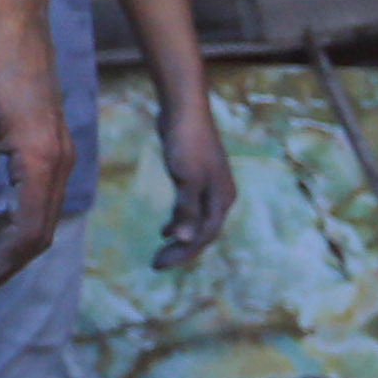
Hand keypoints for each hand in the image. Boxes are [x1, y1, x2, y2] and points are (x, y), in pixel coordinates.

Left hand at [0, 6, 66, 291]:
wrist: (12, 21)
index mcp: (42, 161)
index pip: (26, 234)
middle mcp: (60, 162)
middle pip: (36, 232)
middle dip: (0, 263)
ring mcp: (58, 153)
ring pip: (37, 215)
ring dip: (2, 241)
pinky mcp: (48, 143)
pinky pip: (34, 195)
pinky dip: (9, 216)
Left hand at [154, 80, 237, 267]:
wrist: (185, 112)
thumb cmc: (187, 144)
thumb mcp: (186, 178)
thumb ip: (186, 210)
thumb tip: (183, 240)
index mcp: (222, 200)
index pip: (203, 236)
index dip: (183, 253)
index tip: (159, 265)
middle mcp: (220, 197)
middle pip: (201, 233)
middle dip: (181, 251)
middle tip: (156, 265)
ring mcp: (209, 188)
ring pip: (196, 222)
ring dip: (180, 239)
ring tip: (160, 253)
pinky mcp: (195, 179)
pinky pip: (190, 209)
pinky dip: (179, 222)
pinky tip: (165, 231)